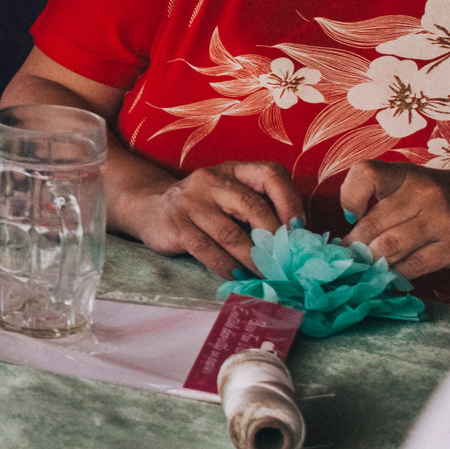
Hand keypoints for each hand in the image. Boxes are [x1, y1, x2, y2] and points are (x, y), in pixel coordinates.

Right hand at [120, 161, 305, 277]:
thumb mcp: (231, 196)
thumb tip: (298, 243)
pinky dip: (227, 267)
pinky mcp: (176, 226)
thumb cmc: (204, 208)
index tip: (300, 230)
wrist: (149, 208)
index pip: (270, 174)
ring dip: (255, 260)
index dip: (290, 201)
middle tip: (289, 263)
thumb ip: (260, 210)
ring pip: (231, 234)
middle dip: (275, 239)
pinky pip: (207, 250)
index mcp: (234, 170)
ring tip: (270, 277)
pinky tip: (239, 277)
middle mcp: (212, 181)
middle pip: (253, 206)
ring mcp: (191, 202)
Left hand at [342, 160, 449, 277]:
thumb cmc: (446, 195)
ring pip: (389, 248)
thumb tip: (347, 236)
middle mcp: (423, 194)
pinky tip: (392, 274)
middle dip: (354, 246)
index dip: (350, 197)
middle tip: (347, 257)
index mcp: (406, 174)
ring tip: (366, 267)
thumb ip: (382, 200)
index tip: (350, 215)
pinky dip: (396, 274)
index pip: (364, 175)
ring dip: (372, 262)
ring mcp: (441, 220)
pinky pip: (413, 266)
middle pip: (372, 224)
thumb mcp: (414, 184)